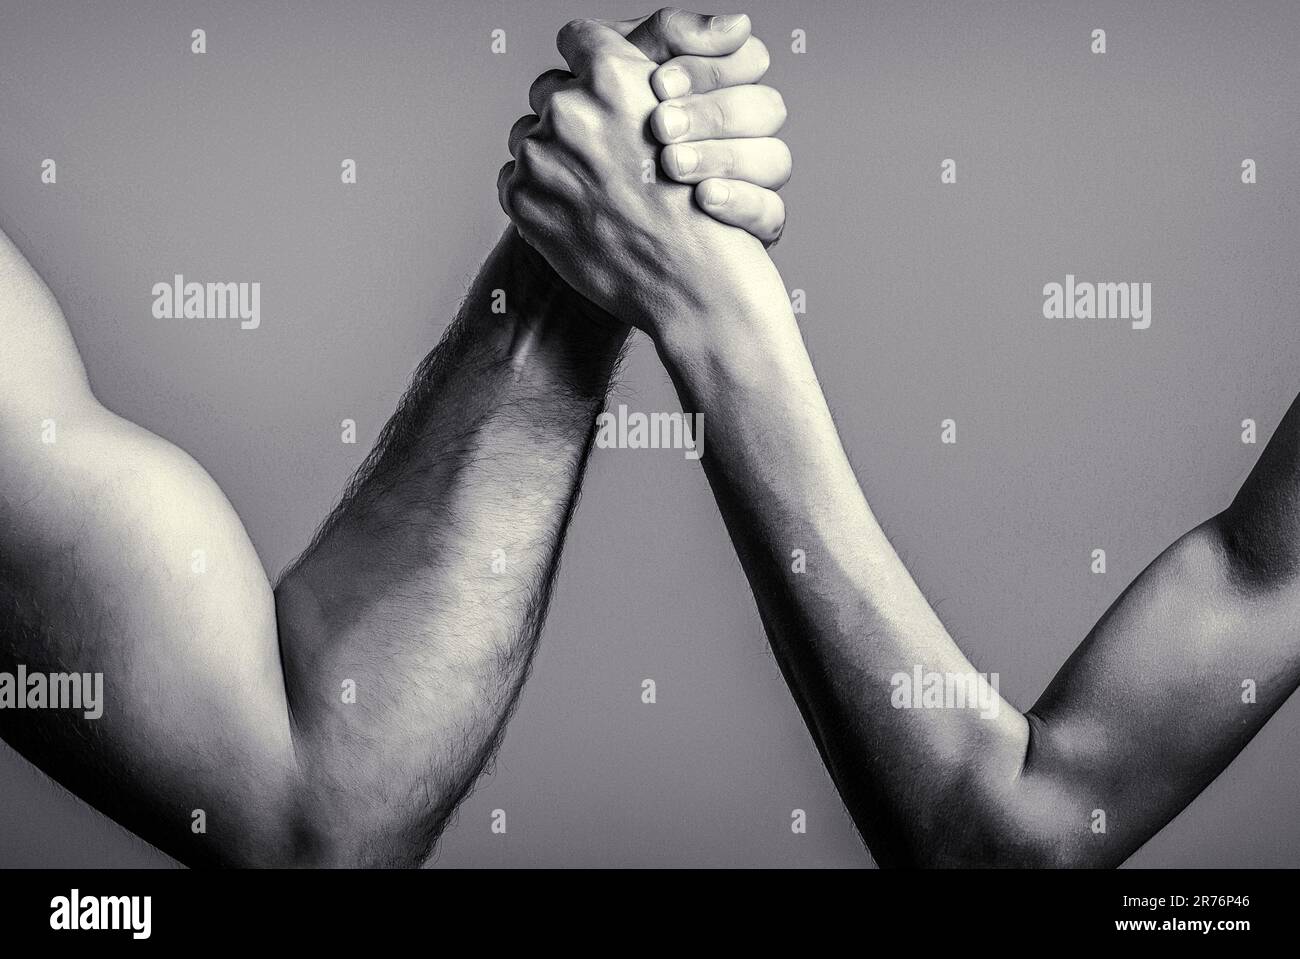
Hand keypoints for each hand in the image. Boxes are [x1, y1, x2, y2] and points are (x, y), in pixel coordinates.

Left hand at [498, 15, 790, 338]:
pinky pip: (514, 179)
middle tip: (601, 152)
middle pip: (549, 90)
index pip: (578, 37)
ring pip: (528, 135)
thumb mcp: (690, 119)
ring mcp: (540, 155)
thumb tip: (605, 63)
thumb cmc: (700, 206)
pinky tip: (576, 213)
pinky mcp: (523, 198)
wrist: (691, 281)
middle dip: (570, 114)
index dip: (588, 59)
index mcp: (613, 77)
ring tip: (590, 189)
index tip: (594, 81)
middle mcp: (570, 108)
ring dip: (551, 156)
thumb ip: (639, 84)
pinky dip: (537, 193)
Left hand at [607, 9, 790, 243]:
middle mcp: (746, 131)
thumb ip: (667, 34)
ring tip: (672, 164)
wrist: (592, 220)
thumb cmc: (599, 136)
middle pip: (767, 108)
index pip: (750, 59)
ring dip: (723, 157)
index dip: (708, 68)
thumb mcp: (619, 73)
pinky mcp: (753, 227)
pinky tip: (704, 199)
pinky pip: (772, 215)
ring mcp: (754, 180)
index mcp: (724, 86)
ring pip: (776, 159)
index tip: (658, 83)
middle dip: (710, 114)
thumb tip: (736, 25)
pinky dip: (741, 203)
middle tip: (660, 126)